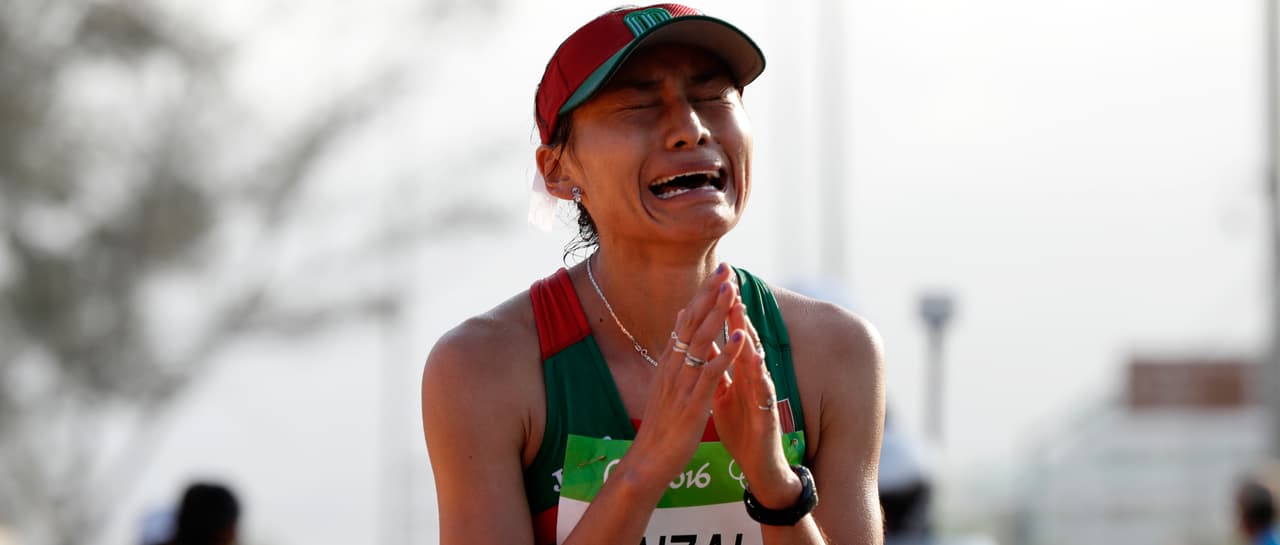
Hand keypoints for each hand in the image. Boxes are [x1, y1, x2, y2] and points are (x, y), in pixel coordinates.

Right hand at [624, 263, 741, 484]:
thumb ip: (673, 358)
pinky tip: (741, 338)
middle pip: (693, 322)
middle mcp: (673, 367)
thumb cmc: (661, 426)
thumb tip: (677, 330)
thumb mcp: (665, 385)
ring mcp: (682, 383)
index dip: (703, 295)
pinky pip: (712, 373)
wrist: (648, 461)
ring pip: (702, 341)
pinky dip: (727, 353)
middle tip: (727, 268)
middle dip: (711, 294)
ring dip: (718, 314)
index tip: (718, 272)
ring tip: (733, 291)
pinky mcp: (693, 402)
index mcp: (669, 362)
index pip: (686, 320)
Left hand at [711, 289, 800, 507]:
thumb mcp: (722, 392)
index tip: (713, 283)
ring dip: (748, 334)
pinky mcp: (767, 412)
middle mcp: (752, 377)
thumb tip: (705, 340)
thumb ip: (716, 366)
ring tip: (741, 310)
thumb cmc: (741, 426)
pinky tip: (756, 359)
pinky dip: (759, 374)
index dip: (722, 310)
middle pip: (744, 339)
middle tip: (729, 282)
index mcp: (738, 371)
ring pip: (755, 359)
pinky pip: (763, 391)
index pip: (730, 335)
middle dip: (736, 312)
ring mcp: (761, 393)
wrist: (757, 463)